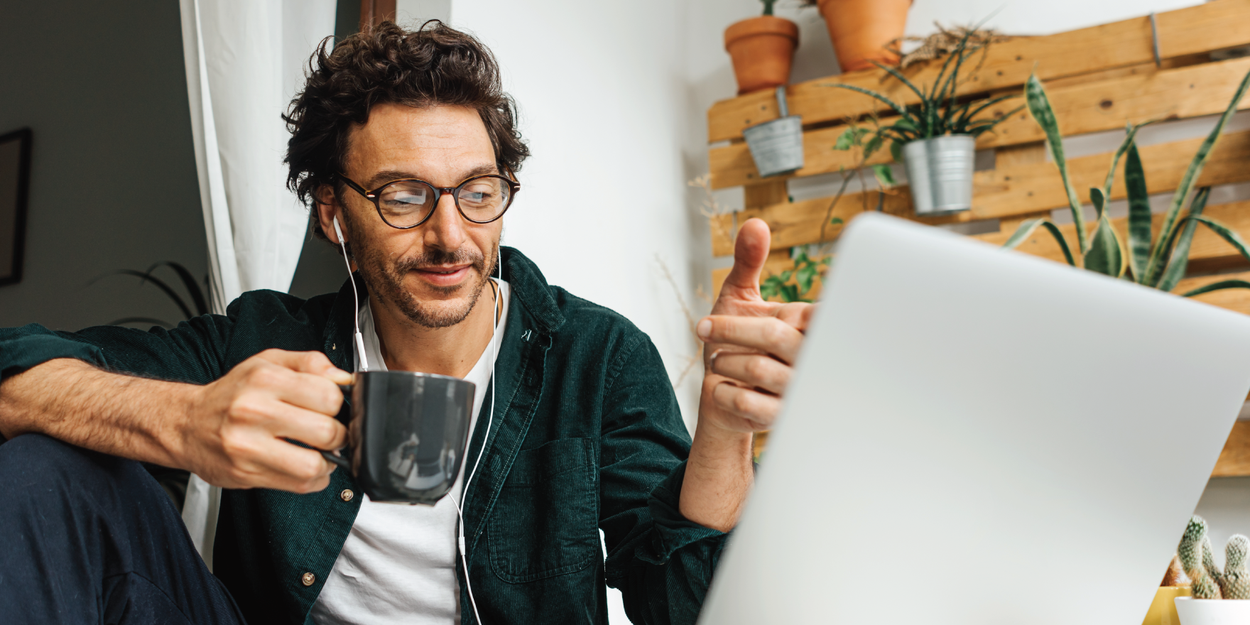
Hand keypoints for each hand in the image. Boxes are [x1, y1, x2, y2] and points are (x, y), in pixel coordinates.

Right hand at [180, 349, 351, 492]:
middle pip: (326, 432)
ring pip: (313, 465)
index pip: (329, 395)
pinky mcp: (246, 473)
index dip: (340, 404)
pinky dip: (312, 478)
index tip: (333, 408)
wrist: (186, 424)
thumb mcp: (268, 362)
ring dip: (327, 462)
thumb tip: (344, 378)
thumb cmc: (232, 394)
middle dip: (338, 435)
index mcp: (265, 379)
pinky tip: (304, 465)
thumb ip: (310, 364)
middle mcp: (254, 411)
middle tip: (330, 432)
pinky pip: (298, 484)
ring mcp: (248, 446)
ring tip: (320, 452)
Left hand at [697, 218, 814, 434]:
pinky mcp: (780, 419)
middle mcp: (811, 358)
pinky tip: (722, 388)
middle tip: (704, 329)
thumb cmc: (740, 343)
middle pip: (773, 335)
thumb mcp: (741, 298)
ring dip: (722, 361)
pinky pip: (743, 401)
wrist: (726, 398)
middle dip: (729, 330)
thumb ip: (749, 262)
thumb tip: (755, 223)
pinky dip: (721, 391)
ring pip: (756, 369)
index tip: (736, 315)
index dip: (771, 311)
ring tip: (718, 360)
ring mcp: (797, 390)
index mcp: (810, 326)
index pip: (811, 311)